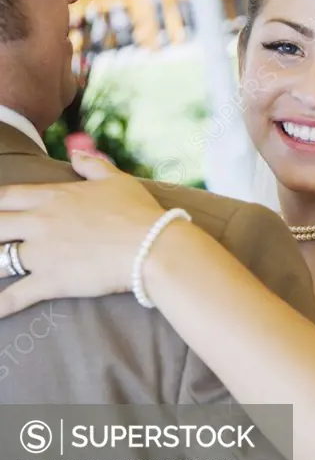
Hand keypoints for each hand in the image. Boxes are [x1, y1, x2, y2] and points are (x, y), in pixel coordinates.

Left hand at [0, 152, 167, 315]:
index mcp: (53, 197)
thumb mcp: (117, 181)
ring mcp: (42, 253)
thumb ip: (92, 165)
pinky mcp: (51, 281)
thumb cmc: (139, 213)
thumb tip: (76, 153)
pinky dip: (0, 306)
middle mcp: (39, 223)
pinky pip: (14, 296)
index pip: (6, 195)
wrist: (154, 247)